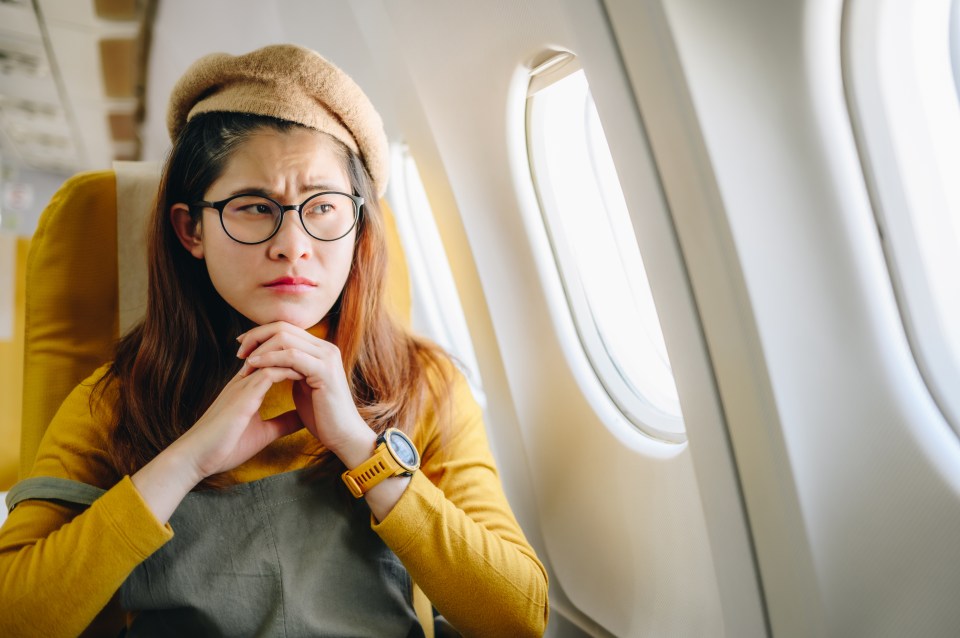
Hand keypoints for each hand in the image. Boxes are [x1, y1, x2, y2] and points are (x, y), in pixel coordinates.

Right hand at [132, 363, 304, 523]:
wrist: (197, 457)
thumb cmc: (225, 447)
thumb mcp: (263, 432)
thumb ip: (282, 423)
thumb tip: (304, 419)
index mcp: (248, 388)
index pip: (275, 363)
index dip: (296, 361)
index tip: (317, 365)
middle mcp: (245, 382)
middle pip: (274, 354)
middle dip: (298, 353)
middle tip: (320, 356)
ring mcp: (243, 386)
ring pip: (273, 359)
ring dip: (295, 359)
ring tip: (316, 361)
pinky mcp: (243, 396)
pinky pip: (268, 372)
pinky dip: (287, 371)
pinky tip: (305, 373)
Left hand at [236, 322, 375, 465]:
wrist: (343, 436)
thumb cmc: (322, 416)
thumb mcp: (303, 386)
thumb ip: (291, 370)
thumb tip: (271, 362)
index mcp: (321, 350)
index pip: (286, 328)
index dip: (261, 334)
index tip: (242, 346)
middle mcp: (326, 348)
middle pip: (283, 327)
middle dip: (257, 337)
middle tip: (240, 353)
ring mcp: (327, 357)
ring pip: (285, 337)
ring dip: (260, 349)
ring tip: (245, 363)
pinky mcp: (324, 370)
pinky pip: (291, 356)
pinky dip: (269, 359)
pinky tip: (255, 367)